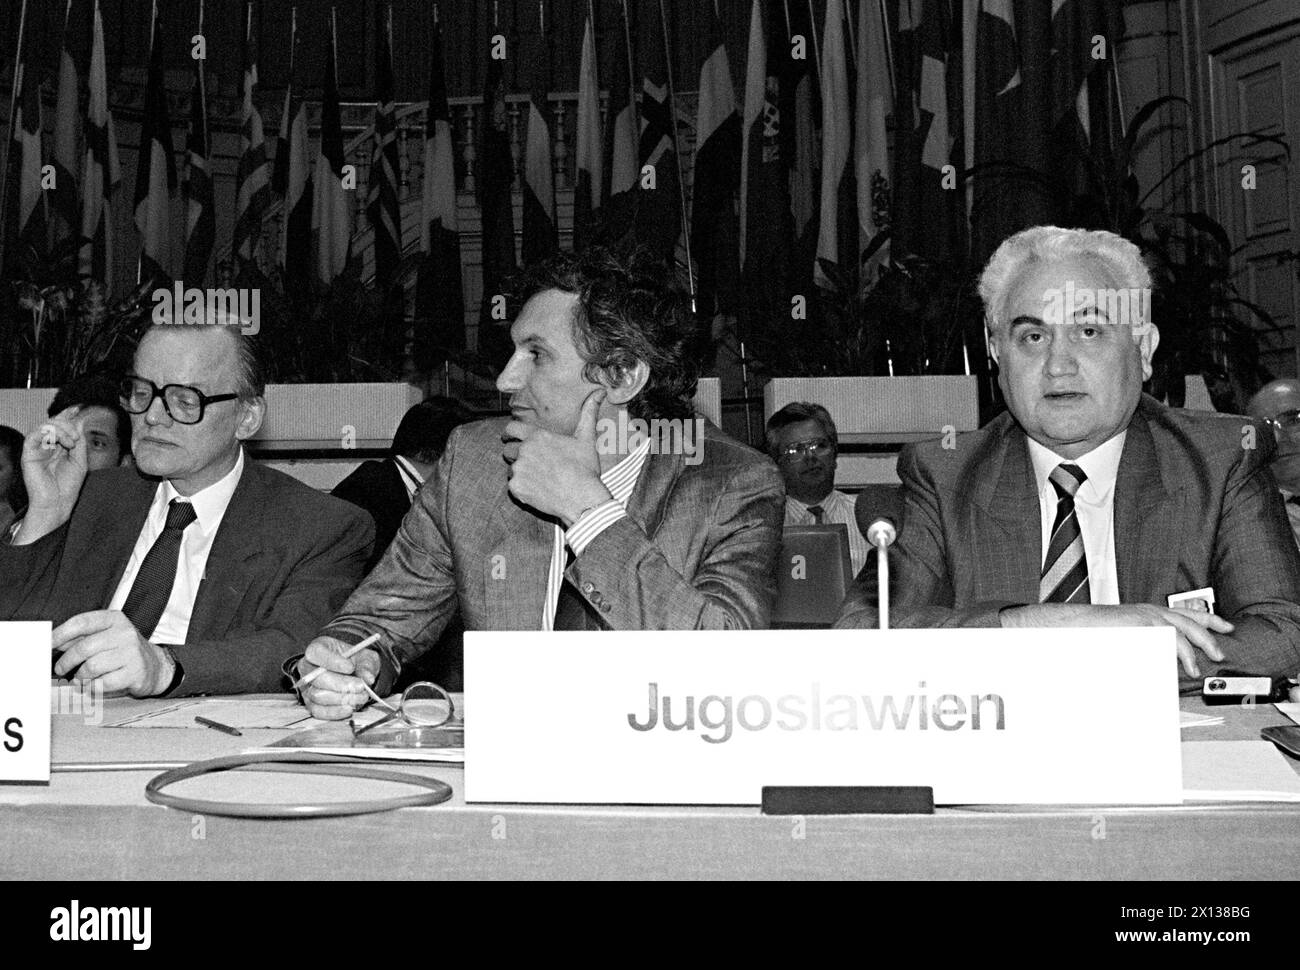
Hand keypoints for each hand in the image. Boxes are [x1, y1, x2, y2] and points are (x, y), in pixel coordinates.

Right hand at [16, 406, 88, 541]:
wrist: (58, 503)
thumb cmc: (68, 485)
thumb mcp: (80, 460)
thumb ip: (79, 441)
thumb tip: (79, 421)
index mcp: (58, 446)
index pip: (59, 425)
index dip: (66, 415)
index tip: (78, 409)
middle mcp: (46, 445)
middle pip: (52, 422)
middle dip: (68, 424)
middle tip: (78, 437)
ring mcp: (36, 449)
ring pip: (44, 425)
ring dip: (63, 429)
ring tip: (73, 443)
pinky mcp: (28, 454)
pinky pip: (34, 434)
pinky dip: (52, 433)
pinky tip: (66, 444)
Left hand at [52, 610, 173, 696]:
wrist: (154, 666)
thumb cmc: (123, 651)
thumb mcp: (106, 636)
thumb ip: (81, 638)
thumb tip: (53, 643)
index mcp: (115, 619)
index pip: (81, 622)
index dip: (60, 634)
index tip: (47, 644)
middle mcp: (125, 633)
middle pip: (84, 648)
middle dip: (66, 662)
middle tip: (60, 669)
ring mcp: (132, 653)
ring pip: (91, 667)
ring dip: (80, 677)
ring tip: (80, 679)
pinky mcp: (135, 672)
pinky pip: (102, 683)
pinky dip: (92, 688)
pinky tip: (93, 685)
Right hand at [297, 636, 380, 719]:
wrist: (353, 674)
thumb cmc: (355, 661)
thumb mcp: (365, 657)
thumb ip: (367, 665)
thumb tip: (368, 678)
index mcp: (318, 649)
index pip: (316, 652)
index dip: (332, 661)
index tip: (350, 667)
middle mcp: (307, 667)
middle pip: (317, 678)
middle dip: (341, 684)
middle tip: (360, 686)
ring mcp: (307, 687)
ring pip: (318, 696)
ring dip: (342, 698)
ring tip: (361, 696)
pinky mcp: (311, 704)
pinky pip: (318, 711)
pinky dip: (335, 712)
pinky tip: (350, 709)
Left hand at [502, 389, 611, 523]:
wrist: (582, 499)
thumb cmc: (585, 468)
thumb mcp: (586, 438)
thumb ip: (588, 413)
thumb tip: (600, 392)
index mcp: (537, 436)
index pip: (511, 428)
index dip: (510, 433)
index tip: (510, 438)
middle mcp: (524, 450)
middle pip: (507, 450)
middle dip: (515, 455)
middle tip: (528, 462)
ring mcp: (519, 470)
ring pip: (511, 469)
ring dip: (520, 472)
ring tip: (538, 478)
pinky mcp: (516, 487)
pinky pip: (513, 486)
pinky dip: (522, 488)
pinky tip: (538, 491)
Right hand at [1003, 602, 1230, 677]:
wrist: (1076, 623)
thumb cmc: (1098, 630)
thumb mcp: (1129, 634)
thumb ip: (1148, 643)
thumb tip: (1163, 659)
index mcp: (1150, 611)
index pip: (1187, 613)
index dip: (1209, 620)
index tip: (1224, 627)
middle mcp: (1152, 611)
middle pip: (1191, 621)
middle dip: (1208, 637)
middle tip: (1219, 652)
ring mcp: (1148, 617)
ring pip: (1181, 632)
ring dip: (1191, 652)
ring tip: (1195, 668)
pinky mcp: (1142, 626)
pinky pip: (1166, 641)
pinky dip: (1175, 655)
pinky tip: (1178, 666)